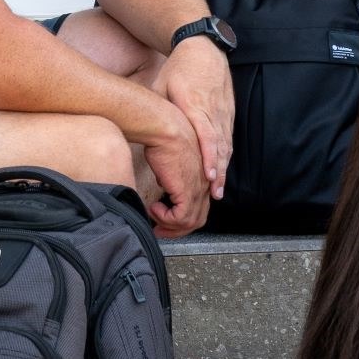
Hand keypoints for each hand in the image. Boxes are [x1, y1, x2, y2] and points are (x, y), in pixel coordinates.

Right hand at [139, 107, 210, 236]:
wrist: (166, 128)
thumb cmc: (165, 138)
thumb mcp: (171, 161)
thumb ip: (172, 175)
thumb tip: (164, 184)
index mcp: (203, 177)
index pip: (199, 208)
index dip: (183, 219)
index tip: (167, 221)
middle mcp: (204, 185)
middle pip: (198, 219)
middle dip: (178, 230)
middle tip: (161, 231)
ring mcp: (198, 188)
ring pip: (190, 222)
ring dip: (170, 226)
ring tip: (155, 219)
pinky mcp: (187, 190)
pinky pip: (181, 217)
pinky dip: (166, 218)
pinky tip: (154, 209)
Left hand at [159, 37, 233, 198]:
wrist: (204, 49)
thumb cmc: (179, 69)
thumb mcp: (162, 85)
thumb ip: (158, 109)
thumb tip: (144, 131)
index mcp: (196, 105)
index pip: (206, 136)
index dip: (209, 157)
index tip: (209, 175)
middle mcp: (213, 112)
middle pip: (219, 147)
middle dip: (218, 172)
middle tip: (215, 195)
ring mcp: (223, 114)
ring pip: (225, 147)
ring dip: (223, 170)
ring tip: (218, 192)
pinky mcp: (227, 115)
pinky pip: (227, 140)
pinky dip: (225, 158)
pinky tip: (221, 173)